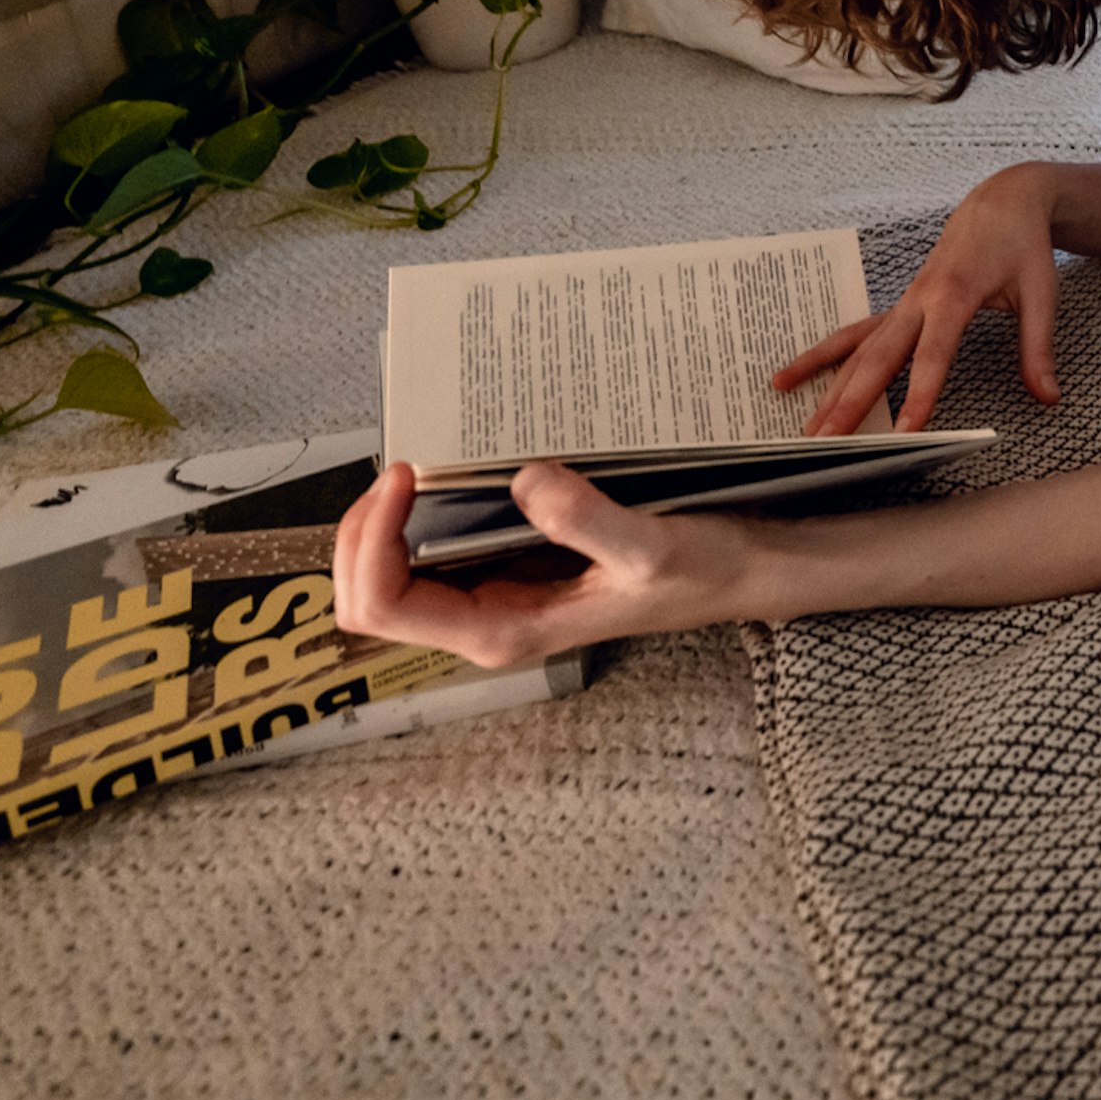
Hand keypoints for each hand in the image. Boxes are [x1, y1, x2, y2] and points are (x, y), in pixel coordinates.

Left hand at [331, 459, 748, 669]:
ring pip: (389, 576)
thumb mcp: (650, 546)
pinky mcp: (509, 569)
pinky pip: (429, 553)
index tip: (407, 473)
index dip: (374, 540)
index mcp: (501, 630)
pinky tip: (444, 476)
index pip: (386, 604)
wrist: (741, 573)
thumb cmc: (699, 570)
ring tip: (410, 471)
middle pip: (367, 597)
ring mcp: (493, 597)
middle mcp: (485, 621)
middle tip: (399, 469)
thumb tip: (523, 481)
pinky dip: (414, 518)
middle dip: (359, 536)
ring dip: (379, 527)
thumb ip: (586, 521)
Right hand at [772, 163, 1065, 433]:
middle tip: (829, 442)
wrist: (1001, 201)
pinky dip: (823, 358)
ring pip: (858, 349)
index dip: (919, 393)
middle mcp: (919, 299)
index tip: (905, 431)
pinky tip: (789, 379)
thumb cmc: (1021, 246)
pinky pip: (854, 335)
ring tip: (805, 428)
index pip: (933, 354)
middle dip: (852, 400)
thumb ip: (1038, 348)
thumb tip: (1049, 398)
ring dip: (829, 387)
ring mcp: (903, 302)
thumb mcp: (1041, 293)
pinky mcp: (898, 306)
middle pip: (880, 356)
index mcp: (954, 294)